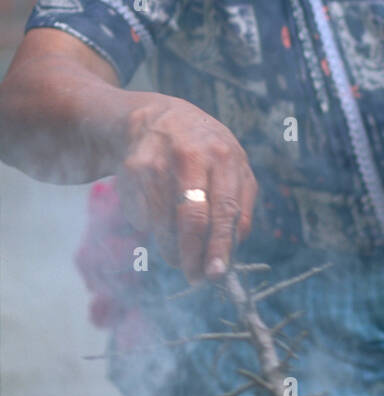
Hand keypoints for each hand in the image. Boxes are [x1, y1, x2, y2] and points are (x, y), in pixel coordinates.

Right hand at [117, 94, 258, 281]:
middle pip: (192, 218)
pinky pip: (142, 217)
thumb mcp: (232, 164)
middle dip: (193, 255)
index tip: (217, 274)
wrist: (153, 117)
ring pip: (164, 224)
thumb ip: (240, 201)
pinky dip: (151, 229)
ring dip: (172, 249)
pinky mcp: (130, 171)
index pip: (225, 208)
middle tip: (195, 278)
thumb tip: (236, 246)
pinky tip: (157, 218)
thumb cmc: (203, 150)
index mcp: (224, 156)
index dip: (221, 245)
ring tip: (179, 256)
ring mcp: (158, 162)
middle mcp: (191, 156)